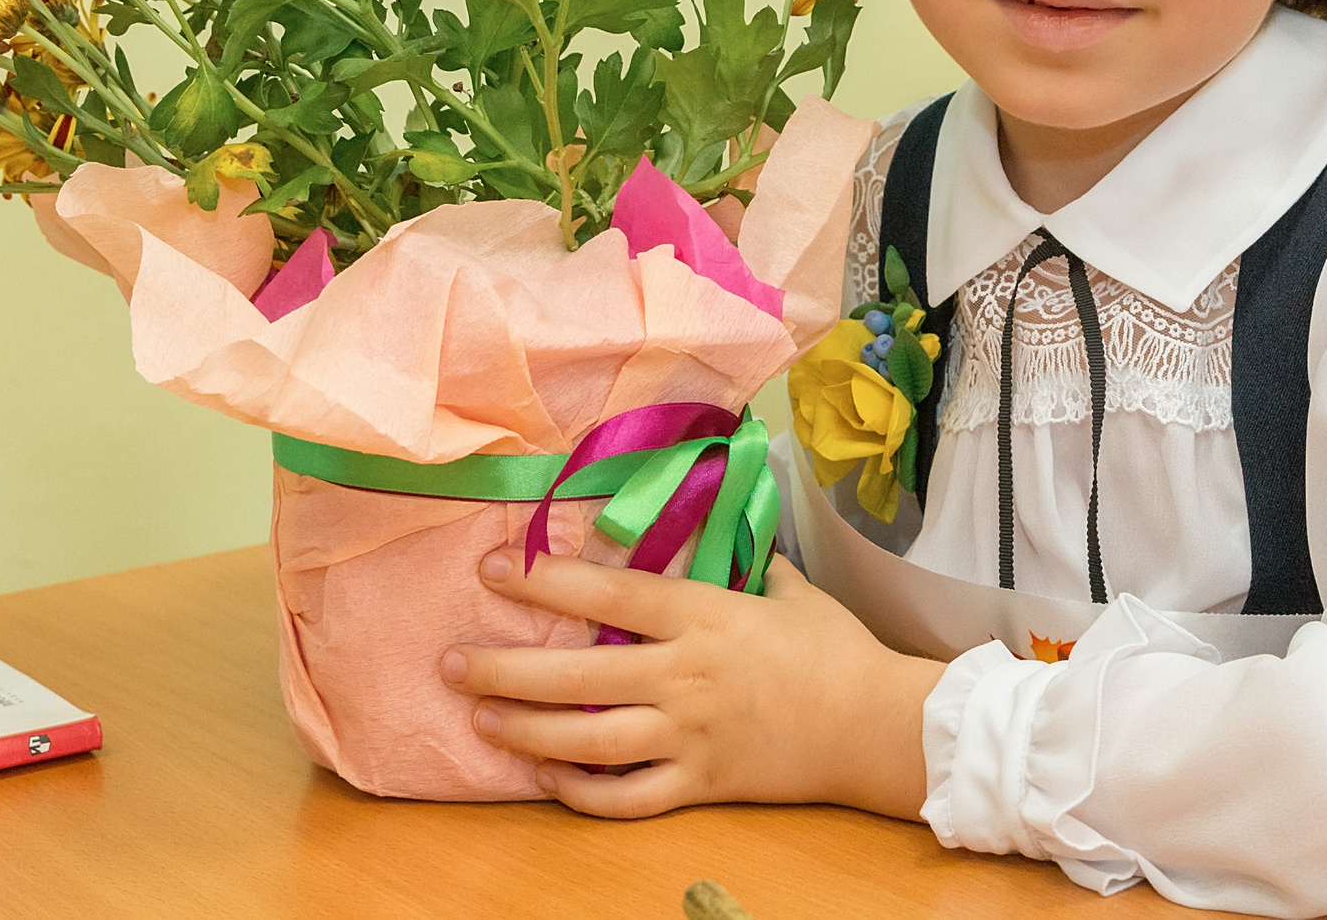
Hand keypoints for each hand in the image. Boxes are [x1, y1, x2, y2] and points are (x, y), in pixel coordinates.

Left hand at [440, 548, 944, 820]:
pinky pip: (626, 797)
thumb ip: (743, 564)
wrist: (875, 725)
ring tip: (480, 718)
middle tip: (451, 662)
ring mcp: (689, 735)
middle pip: (574, 676)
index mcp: (704, 618)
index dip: (544, 583)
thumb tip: (716, 530)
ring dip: (523, 731)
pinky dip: (579, 792)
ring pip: (586, 741)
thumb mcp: (789, 590)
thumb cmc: (836, 649)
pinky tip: (545, 777)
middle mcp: (685, 677)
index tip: (494, 571)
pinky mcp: (700, 783)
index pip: (607, 598)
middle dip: (502, 670)